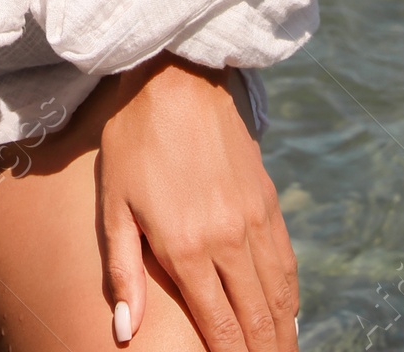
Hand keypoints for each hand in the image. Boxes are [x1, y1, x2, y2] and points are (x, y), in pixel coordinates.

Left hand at [96, 58, 296, 350]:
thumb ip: (123, 271)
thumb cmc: (134, 140)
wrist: (176, 77)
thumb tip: (125, 331)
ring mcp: (254, 220)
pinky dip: (289, 298)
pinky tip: (286, 315)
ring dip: (282, 334)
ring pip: (278, 296)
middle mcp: (229, 240)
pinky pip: (285, 263)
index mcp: (188, 247)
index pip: (219, 328)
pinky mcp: (267, 200)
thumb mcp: (114, 204)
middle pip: (256, 320)